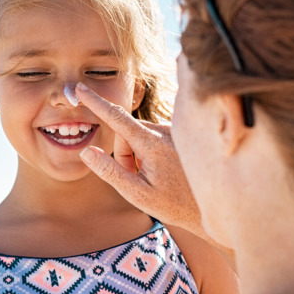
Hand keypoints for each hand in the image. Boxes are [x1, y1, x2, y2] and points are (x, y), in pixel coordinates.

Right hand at [76, 82, 204, 238]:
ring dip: (138, 156)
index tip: (80, 88)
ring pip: (138, 137)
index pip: (117, 118)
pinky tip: (166, 171)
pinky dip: (150, 153)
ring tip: (155, 178)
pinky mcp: (178, 135)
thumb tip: (86, 151)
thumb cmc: (174, 205)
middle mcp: (165, 131)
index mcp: (152, 144)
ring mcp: (173, 132)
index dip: (95, 102)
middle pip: (126, 134)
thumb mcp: (137, 194)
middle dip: (125, 155)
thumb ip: (110, 171)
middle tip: (138, 180)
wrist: (214, 205)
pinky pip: (152, 138)